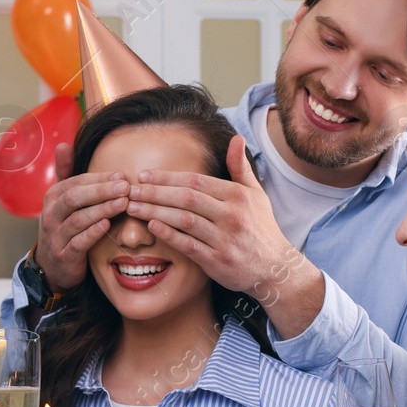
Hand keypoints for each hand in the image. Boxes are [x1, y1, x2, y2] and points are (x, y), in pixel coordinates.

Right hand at [34, 143, 130, 292]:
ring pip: (78, 220)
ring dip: (102, 209)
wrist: (53, 266)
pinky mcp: (64, 256)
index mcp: (53, 197)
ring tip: (123, 203)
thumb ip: (65, 173)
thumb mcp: (62, 200)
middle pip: (74, 198)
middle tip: (126, 186)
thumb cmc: (64, 226)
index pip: (76, 182)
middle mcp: (51, 215)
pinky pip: (78, 243)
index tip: (122, 175)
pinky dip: (92, 233)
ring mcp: (56, 236)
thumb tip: (63, 144)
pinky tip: (108, 224)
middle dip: (101, 191)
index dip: (99, 178)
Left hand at [124, 135, 312, 307]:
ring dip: (155, 211)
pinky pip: (188, 245)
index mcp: (237, 196)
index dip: (167, 177)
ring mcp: (225, 239)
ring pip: (184, 220)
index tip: (144, 175)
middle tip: (131, 190)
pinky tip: (152, 226)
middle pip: (186, 198)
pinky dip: (169, 234)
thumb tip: (236, 138)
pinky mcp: (218, 261)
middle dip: (155, 192)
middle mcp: (232, 215)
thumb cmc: (261, 228)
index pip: (195, 181)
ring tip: (133, 207)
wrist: (275, 268)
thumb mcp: (256, 194)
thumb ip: (240, 167)